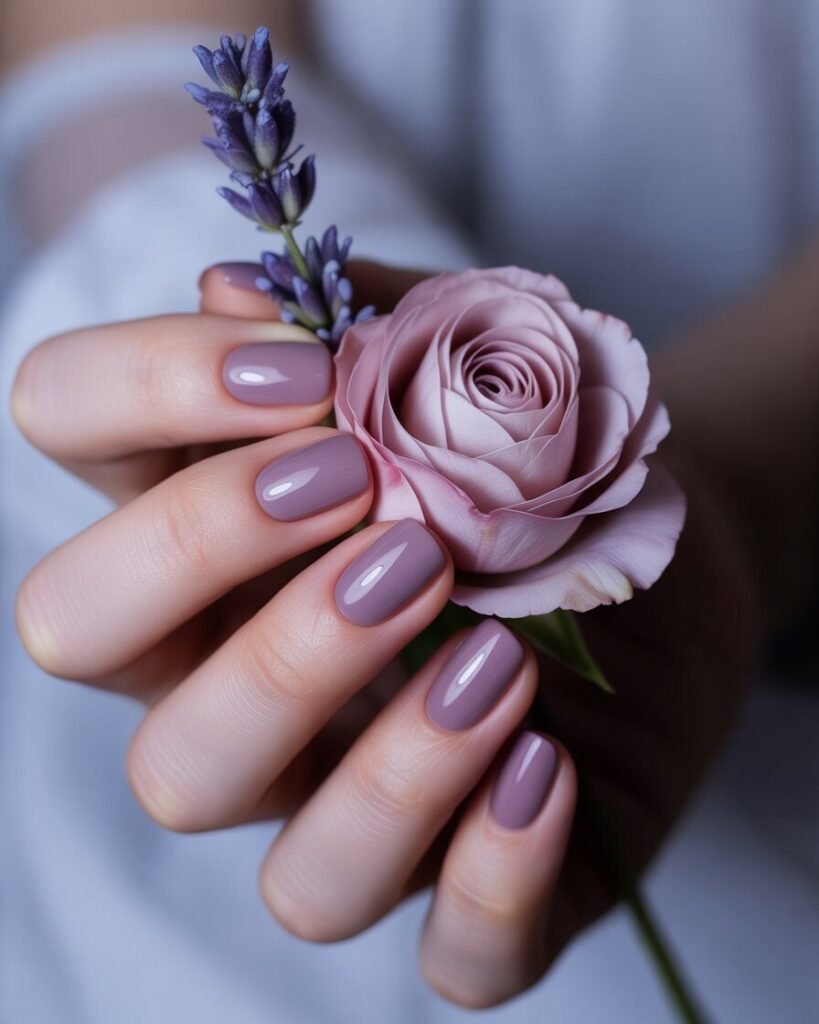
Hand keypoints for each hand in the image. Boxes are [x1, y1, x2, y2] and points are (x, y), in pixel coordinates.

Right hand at [12, 265, 578, 1008]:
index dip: (141, 387)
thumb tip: (232, 289)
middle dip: (205, 556)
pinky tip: (545, 766)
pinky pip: (440, 951)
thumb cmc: (549, 457)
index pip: (63, 422)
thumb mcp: (477, 372)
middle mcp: (227, 668)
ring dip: (355, 735)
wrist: (665, 566)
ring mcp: (333, 788)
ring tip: (489, 649)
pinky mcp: (469, 881)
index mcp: (211, 523)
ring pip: (229, 821)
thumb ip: (366, 327)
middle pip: (80, 638)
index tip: (302, 373)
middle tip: (375, 506)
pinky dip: (487, 874)